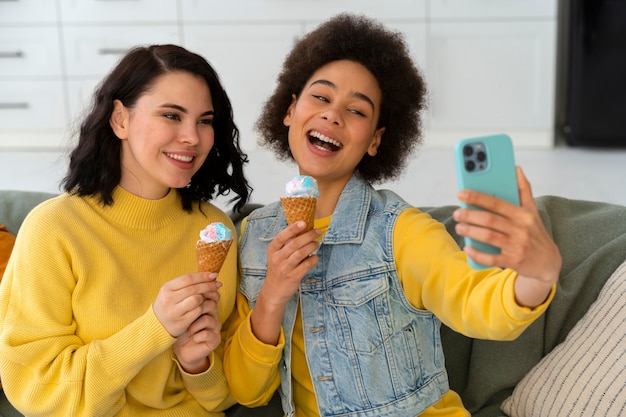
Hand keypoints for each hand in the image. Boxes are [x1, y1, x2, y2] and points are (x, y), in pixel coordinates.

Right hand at [153, 272, 221, 337]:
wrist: (157, 326)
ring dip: (205, 297)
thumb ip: (186, 284)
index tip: (214, 274)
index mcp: (167, 288)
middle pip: (194, 288)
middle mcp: (169, 299)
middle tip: (218, 284)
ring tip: (208, 296)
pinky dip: (203, 307)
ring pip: (197, 299)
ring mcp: (174, 311)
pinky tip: (205, 307)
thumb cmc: (169, 305)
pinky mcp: (181, 322)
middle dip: (209, 285)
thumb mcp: (171, 292)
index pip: (188, 278)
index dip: (203, 276)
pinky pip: (198, 311)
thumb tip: (208, 276)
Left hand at [173, 301, 220, 373]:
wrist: (182, 348)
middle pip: (211, 304)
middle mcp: (214, 315)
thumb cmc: (182, 328)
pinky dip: (197, 336)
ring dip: (194, 325)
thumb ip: (187, 300)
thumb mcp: (183, 313)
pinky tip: (193, 337)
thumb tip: (185, 287)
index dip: (203, 294)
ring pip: (207, 319)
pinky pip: (207, 334)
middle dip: (196, 309)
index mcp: (208, 306)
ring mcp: (215, 327)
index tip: (190, 298)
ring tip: (188, 330)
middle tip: (186, 316)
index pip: (212, 294)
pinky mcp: (215, 339)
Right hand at [251, 221, 320, 343]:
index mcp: (272, 251)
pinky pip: (306, 265)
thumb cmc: (277, 271)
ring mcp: (285, 268)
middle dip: (308, 236)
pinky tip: (315, 257)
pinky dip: (313, 259)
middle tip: (317, 232)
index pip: (281, 237)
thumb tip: (303, 232)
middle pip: (294, 244)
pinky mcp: (293, 277)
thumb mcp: (276, 257)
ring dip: (312, 246)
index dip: (293, 229)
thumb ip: (286, 246)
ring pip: (301, 253)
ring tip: (317, 243)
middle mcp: (277, 258)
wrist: (273, 292)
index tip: (303, 223)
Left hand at [454, 167, 561, 305]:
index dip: (477, 197)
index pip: (496, 203)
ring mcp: (517, 246)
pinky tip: (467, 248)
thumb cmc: (535, 232)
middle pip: (489, 220)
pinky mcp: (513, 261)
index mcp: (523, 214)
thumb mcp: (532, 210)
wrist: (548, 261)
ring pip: (488, 237)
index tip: (461, 193)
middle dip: (469, 215)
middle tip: (457, 213)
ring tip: (459, 227)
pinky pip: (491, 258)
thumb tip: (516, 168)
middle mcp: (521, 229)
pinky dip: (477, 253)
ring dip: (470, 231)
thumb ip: (524, 189)